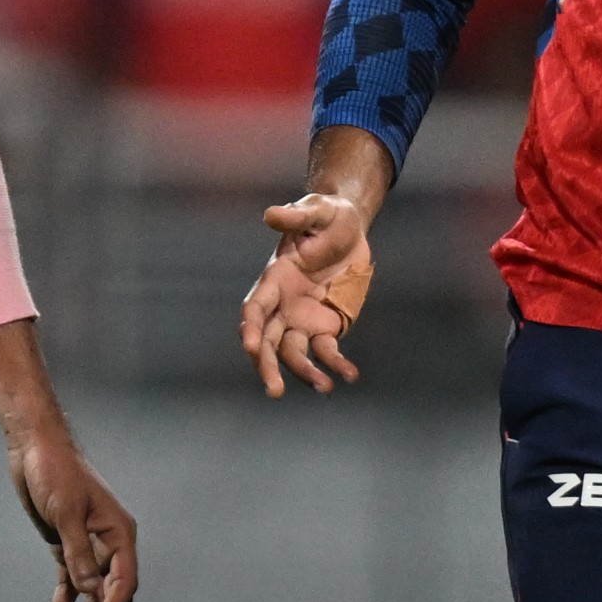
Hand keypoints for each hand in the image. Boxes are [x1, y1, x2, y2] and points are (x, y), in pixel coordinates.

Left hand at [9, 422, 138, 601]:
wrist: (35, 448)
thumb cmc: (55, 472)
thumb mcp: (66, 511)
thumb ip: (78, 552)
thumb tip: (90, 591)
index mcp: (119, 534)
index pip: (123, 583)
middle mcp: (110, 544)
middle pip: (109, 594)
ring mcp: (89, 546)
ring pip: (90, 593)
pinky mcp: (67, 546)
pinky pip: (70, 582)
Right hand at [240, 191, 374, 396]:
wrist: (349, 228)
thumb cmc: (327, 216)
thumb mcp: (317, 211)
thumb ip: (295, 218)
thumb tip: (270, 215)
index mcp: (275, 279)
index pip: (255, 308)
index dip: (252, 328)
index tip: (251, 347)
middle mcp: (283, 304)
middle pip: (268, 341)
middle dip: (267, 365)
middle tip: (274, 390)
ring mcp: (303, 318)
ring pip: (293, 352)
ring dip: (304, 372)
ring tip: (324, 387)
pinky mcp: (327, 326)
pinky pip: (327, 350)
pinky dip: (336, 364)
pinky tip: (349, 376)